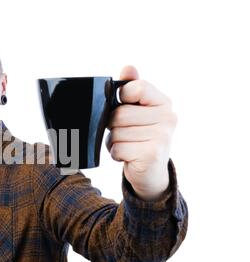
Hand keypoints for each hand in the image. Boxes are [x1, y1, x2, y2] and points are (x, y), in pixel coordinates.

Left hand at [106, 66, 176, 199]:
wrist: (150, 172)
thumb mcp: (136, 111)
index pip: (135, 88)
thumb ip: (131, 88)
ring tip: (128, 145)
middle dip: (114, 126)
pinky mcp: (152, 154)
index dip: (122, 98)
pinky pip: (118, 148)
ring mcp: (162, 136)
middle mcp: (168, 117)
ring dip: (114, 142)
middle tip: (125, 133)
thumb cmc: (139, 137)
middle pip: (120, 114)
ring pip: (116, 133)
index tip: (124, 106)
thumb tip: (128, 67)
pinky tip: (128, 156)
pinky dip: (116, 154)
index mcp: (163, 102)